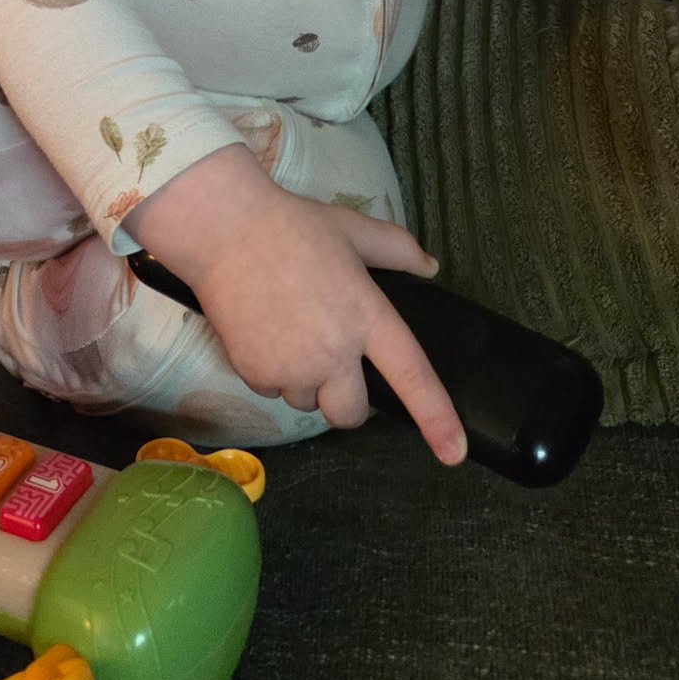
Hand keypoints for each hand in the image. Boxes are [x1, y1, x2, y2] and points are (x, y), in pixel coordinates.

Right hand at [134, 144, 466, 465]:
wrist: (225, 230)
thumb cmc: (293, 225)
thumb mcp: (351, 228)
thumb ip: (397, 249)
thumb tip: (431, 267)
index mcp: (367, 317)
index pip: (411, 375)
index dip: (436, 418)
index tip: (454, 454)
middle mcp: (335, 353)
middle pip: (349, 413)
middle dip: (341, 397)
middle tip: (326, 357)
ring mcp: (294, 368)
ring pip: (305, 400)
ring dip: (300, 380)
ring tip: (284, 329)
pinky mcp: (256, 374)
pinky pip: (270, 389)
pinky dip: (267, 370)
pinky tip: (258, 329)